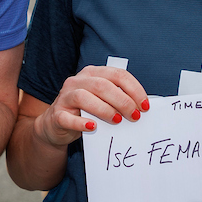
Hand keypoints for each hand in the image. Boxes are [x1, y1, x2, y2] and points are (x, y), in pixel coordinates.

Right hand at [33, 66, 148, 148]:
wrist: (56, 125)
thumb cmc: (85, 112)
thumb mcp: (102, 101)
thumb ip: (117, 99)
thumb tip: (141, 108)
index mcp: (92, 73)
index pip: (117, 74)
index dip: (134, 89)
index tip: (145, 106)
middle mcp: (77, 81)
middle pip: (102, 85)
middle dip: (123, 101)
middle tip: (134, 116)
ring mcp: (65, 97)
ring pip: (83, 97)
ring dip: (104, 109)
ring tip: (117, 121)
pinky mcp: (56, 115)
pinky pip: (67, 118)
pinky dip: (81, 123)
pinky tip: (93, 127)